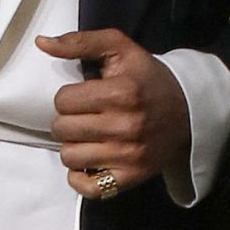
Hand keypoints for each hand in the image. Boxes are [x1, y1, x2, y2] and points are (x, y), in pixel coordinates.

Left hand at [38, 28, 191, 198]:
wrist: (188, 110)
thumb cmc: (147, 78)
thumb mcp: (120, 49)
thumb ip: (80, 42)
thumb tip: (42, 42)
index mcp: (121, 92)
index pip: (63, 101)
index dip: (68, 97)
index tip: (83, 97)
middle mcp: (125, 125)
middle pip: (63, 129)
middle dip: (68, 121)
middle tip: (84, 117)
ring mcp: (128, 155)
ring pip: (70, 157)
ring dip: (73, 147)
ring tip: (88, 137)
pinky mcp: (131, 177)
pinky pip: (87, 188)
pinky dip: (80, 177)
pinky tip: (89, 162)